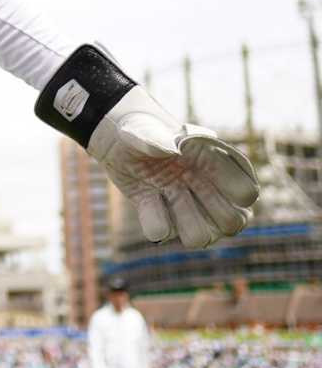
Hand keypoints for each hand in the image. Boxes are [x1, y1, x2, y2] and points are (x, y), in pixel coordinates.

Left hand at [89, 86, 258, 247]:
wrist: (119, 140)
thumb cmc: (143, 129)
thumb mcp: (145, 130)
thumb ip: (156, 139)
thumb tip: (172, 149)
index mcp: (221, 166)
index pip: (247, 194)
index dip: (228, 188)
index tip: (198, 165)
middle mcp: (211, 192)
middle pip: (233, 224)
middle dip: (208, 209)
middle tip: (185, 183)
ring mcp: (188, 208)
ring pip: (201, 238)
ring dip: (181, 218)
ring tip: (167, 192)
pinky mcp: (162, 218)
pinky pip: (162, 232)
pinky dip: (152, 218)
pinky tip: (147, 198)